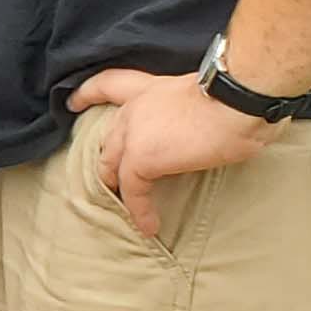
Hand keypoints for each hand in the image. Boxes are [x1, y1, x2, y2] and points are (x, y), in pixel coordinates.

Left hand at [68, 66, 272, 238]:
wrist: (238, 100)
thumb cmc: (237, 96)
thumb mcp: (204, 97)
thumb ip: (190, 110)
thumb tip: (206, 126)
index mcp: (150, 88)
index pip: (108, 85)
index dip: (87, 93)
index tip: (72, 101)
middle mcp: (135, 106)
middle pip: (109, 137)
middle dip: (107, 157)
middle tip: (106, 176)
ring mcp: (133, 132)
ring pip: (113, 165)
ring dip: (118, 186)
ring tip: (125, 203)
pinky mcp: (140, 157)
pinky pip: (132, 190)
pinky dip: (139, 210)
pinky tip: (148, 226)